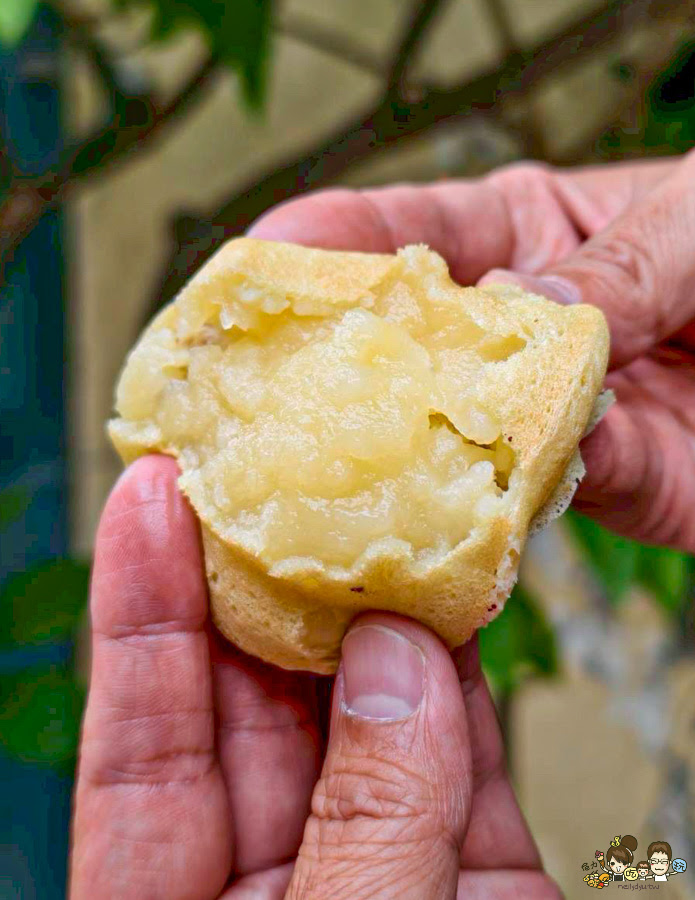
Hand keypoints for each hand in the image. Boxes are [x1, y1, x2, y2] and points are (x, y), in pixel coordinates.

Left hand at [69, 456, 559, 898]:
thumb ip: (369, 822)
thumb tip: (395, 657)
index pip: (144, 741)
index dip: (140, 611)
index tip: (149, 495)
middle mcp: (281, 870)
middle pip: (258, 701)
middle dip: (268, 581)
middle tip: (273, 470)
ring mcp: (382, 860)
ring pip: (369, 710)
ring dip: (377, 610)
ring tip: (373, 505)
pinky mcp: (479, 869)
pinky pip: (464, 747)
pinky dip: (465, 669)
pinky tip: (458, 589)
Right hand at [250, 154, 694, 551]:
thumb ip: (612, 267)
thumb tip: (517, 313)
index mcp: (518, 238)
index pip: (394, 237)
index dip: (314, 253)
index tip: (244, 278)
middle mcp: (514, 334)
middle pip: (400, 352)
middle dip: (323, 373)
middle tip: (247, 401)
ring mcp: (551, 416)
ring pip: (456, 439)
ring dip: (404, 456)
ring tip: (326, 473)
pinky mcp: (607, 487)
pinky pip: (543, 499)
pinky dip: (508, 507)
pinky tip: (463, 512)